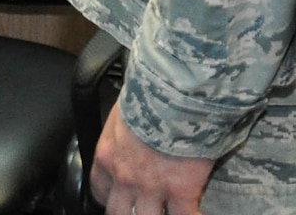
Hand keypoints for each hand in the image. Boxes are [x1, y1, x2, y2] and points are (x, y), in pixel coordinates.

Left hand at [90, 104, 213, 214]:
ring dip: (158, 214)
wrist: (175, 92)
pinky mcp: (181, 191)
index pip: (99, 189)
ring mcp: (153, 188)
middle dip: (128, 212)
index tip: (119, 195)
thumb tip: (131, 131)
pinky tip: (196, 211)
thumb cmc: (148, 93)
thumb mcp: (122, 112)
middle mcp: (125, 178)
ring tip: (167, 208)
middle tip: (141, 207)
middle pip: (119, 213)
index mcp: (108, 156)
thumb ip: (122, 132)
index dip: (110, 196)